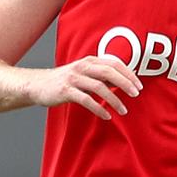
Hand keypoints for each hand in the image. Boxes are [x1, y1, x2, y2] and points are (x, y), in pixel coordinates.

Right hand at [27, 55, 141, 119]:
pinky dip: (98, 108)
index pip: (114, 64)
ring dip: (114, 99)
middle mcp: (82, 67)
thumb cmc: (65, 81)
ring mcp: (73, 78)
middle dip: (125, 83)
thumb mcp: (84, 73)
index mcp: (89, 61)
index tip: (139, 86)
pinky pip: (86, 100)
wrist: (38, 85)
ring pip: (99, 87)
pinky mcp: (66, 91)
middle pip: (108, 72)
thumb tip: (123, 83)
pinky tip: (106, 115)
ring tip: (123, 110)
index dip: (128, 74)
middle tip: (136, 94)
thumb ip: (101, 76)